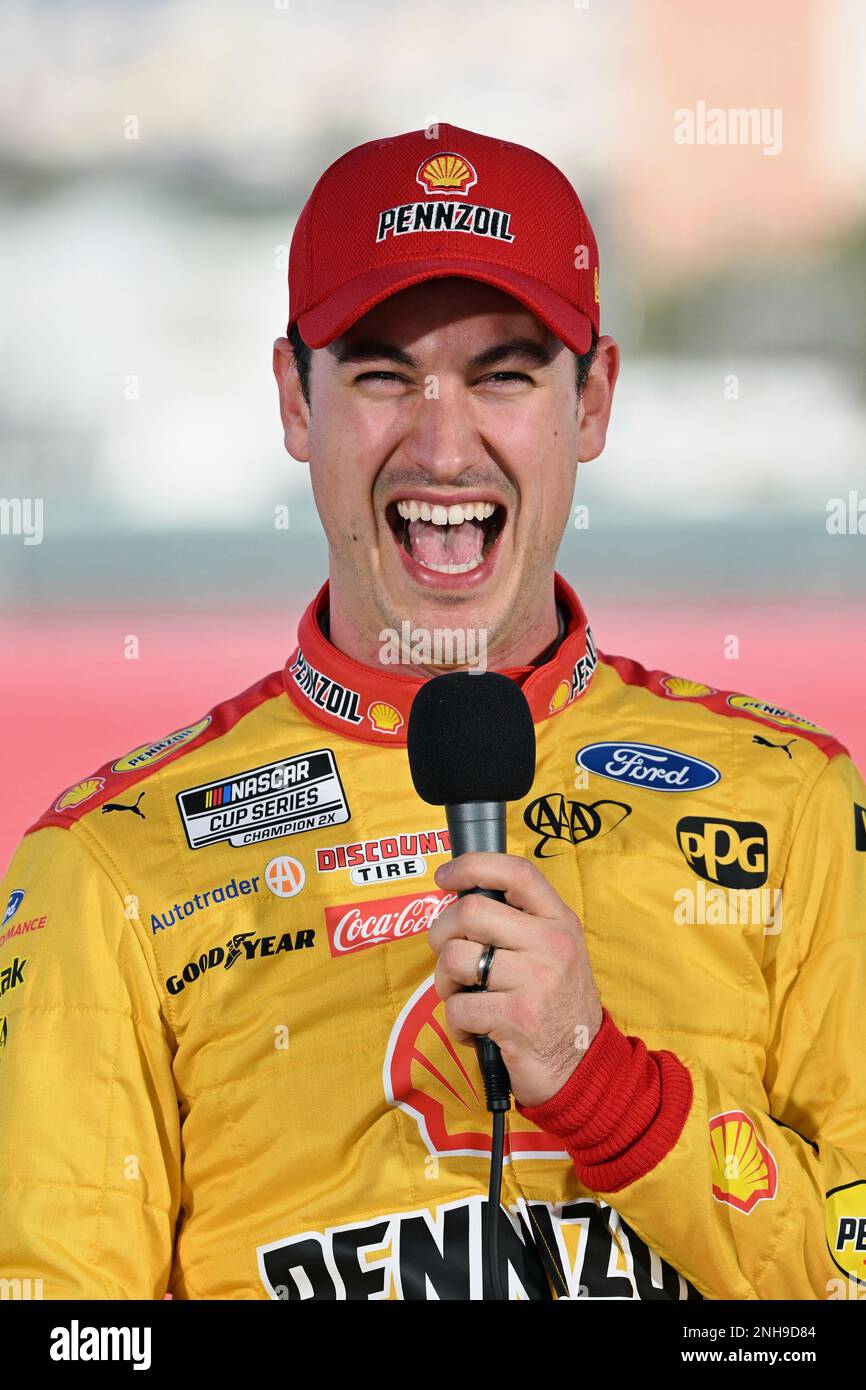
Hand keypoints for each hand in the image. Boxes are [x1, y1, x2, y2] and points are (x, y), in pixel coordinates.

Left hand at [429, 853, 603, 1107]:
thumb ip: (519, 923)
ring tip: (464, 997)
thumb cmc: (556, 1006)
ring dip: (445, 982)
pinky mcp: (517, 1018)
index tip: (445, 877)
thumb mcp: (555, 952)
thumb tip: (460, 902)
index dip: (472, 866)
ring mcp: (535, 980)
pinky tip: (476, 1030)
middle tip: (448, 955)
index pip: (516, 872)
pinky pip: (457, 1007)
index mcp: (559, 921)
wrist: (584, 1067)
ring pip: (455, 959)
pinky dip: (456, 1023)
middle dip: (441, 933)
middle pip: (470, 913)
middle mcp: (551, 944)